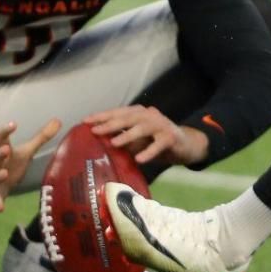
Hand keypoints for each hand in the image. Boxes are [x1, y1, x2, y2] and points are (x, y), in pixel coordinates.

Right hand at [0, 118, 61, 211]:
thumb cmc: (9, 165)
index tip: (14, 124)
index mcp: (3, 153)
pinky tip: (0, 208)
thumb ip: (41, 137)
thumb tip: (58, 120)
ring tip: (4, 173)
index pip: (1, 139)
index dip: (6, 131)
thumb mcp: (25, 152)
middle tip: (6, 150)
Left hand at [85, 105, 208, 166]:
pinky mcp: (171, 137)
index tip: (85, 121)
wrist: (185, 145)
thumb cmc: (155, 142)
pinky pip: (159, 144)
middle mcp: (149, 115)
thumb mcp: (137, 140)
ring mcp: (161, 125)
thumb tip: (100, 144)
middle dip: (111, 123)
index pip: (118, 112)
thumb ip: (123, 139)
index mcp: (139, 113)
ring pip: (143, 128)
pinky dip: (149, 151)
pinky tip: (140, 159)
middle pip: (128, 117)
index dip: (102, 116)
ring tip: (114, 143)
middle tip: (95, 131)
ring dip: (128, 135)